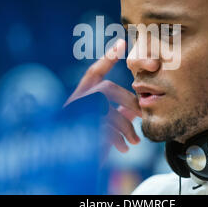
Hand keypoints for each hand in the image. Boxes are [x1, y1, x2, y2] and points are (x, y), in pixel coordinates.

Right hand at [63, 39, 141, 159]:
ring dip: (126, 126)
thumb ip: (115, 113)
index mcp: (80, 96)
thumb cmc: (84, 141)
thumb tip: (134, 108)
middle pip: (107, 89)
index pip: (94, 72)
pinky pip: (103, 128)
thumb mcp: (101, 125)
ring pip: (107, 109)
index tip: (122, 42)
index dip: (107, 57)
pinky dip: (118, 139)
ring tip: (135, 141)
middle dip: (129, 101)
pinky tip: (124, 148)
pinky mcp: (78, 128)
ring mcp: (76, 113)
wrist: (64, 164)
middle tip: (143, 115)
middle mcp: (76, 101)